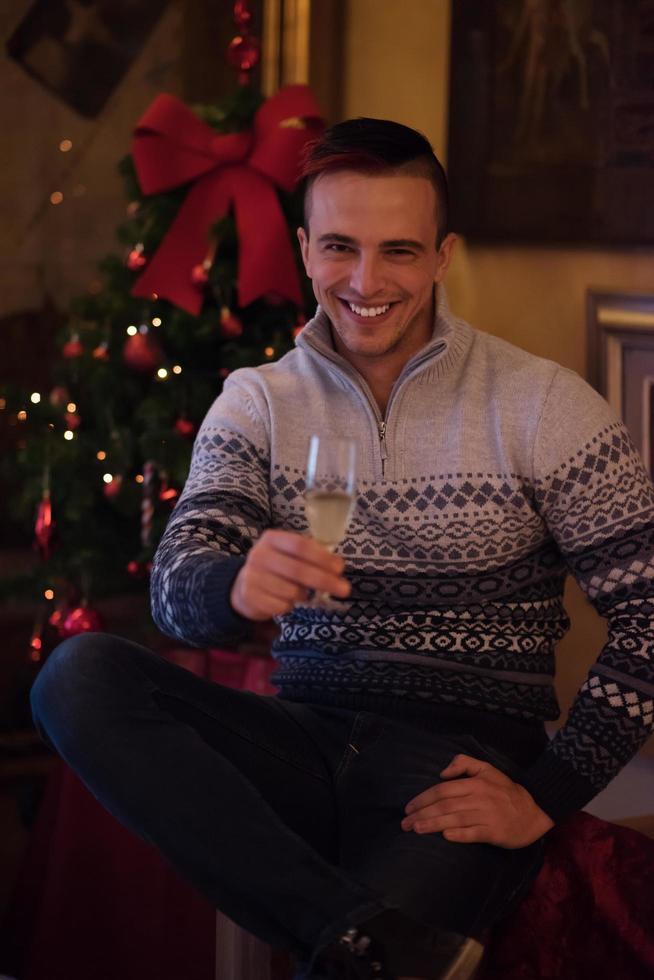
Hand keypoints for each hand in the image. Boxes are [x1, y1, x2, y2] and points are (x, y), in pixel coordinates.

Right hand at [230, 529, 350, 620]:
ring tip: (302, 593)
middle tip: (344, 589)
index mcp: (271, 539)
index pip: (300, 545)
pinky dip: (289, 606)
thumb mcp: (288, 554)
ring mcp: (251, 576)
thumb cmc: (275, 568)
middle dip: (325, 581)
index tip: (340, 568)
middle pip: (298, 570)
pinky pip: (281, 606)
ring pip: (291, 591)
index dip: (322, 557)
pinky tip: (285, 600)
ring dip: (304, 595)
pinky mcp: (249, 596)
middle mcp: (259, 555)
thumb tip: (337, 566)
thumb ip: (310, 555)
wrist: (243, 587)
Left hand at [401, 753, 553, 848]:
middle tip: (404, 823)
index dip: (423, 798)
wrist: (534, 811)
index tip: (408, 807)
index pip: (443, 789)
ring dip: (433, 824)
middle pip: (444, 805)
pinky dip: (458, 834)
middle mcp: (479, 798)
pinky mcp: (494, 832)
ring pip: (454, 819)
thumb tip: (442, 772)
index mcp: (475, 783)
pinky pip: (473, 833)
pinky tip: (444, 836)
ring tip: (415, 829)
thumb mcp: (487, 768)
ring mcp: (486, 815)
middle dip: (421, 813)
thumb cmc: (506, 790)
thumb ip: (464, 763)